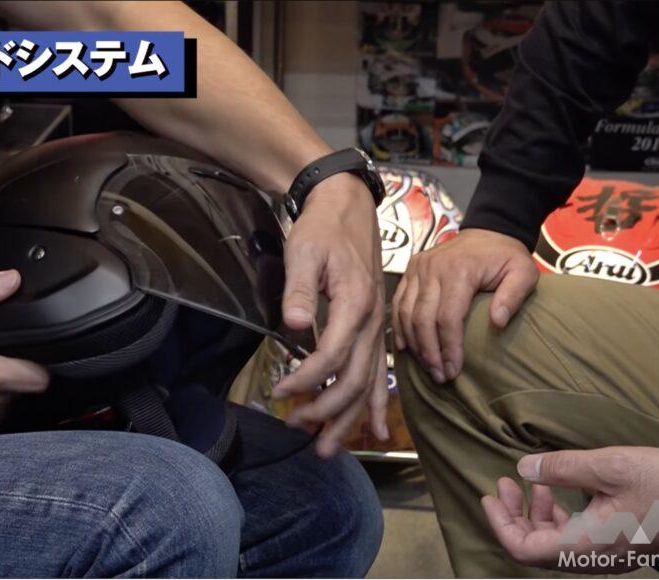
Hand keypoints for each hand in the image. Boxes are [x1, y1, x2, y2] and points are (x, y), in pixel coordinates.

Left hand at [272, 174, 388, 457]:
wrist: (347, 208)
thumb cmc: (322, 230)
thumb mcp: (304, 252)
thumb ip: (300, 291)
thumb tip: (295, 325)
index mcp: (356, 303)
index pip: (331, 355)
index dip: (305, 378)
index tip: (279, 390)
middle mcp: (372, 321)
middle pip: (354, 379)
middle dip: (326, 410)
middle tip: (296, 427)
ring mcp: (377, 328)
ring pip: (369, 384)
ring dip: (348, 418)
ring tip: (327, 448)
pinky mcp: (374, 330)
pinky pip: (378, 373)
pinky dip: (375, 405)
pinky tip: (374, 430)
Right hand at [393, 227, 537, 382]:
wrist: (488, 230)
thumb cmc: (506, 257)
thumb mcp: (523, 271)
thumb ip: (514, 296)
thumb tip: (497, 323)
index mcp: (459, 269)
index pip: (447, 317)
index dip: (448, 347)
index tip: (453, 371)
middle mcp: (432, 268)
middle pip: (422, 318)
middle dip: (429, 352)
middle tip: (439, 376)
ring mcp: (417, 268)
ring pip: (406, 313)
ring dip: (414, 344)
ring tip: (427, 367)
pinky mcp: (410, 270)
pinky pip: (398, 302)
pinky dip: (399, 326)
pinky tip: (406, 347)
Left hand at [482, 447, 658, 571]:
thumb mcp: (609, 466)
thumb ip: (562, 468)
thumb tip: (523, 469)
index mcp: (585, 545)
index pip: (524, 550)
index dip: (500, 525)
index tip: (489, 497)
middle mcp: (593, 557)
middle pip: (536, 548)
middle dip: (513, 516)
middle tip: (503, 485)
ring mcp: (607, 554)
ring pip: (555, 543)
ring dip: (536, 514)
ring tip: (530, 483)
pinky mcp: (619, 545)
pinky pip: (576, 539)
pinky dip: (559, 517)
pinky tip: (561, 492)